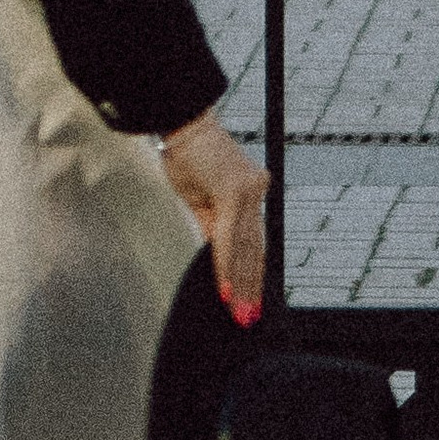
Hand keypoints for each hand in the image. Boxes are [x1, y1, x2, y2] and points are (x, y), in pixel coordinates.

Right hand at [159, 109, 268, 323]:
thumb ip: (211, 225)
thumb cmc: (187, 155)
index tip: (252, 300)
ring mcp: (248, 192)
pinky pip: (228, 239)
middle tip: (249, 317)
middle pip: (254, 248)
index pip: (253, 241)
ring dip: (241, 283)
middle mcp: (256, 192)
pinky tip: (227, 288)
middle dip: (252, 286)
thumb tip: (217, 256)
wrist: (183, 122)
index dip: (253, 272)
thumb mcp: (199, 197)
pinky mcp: (234, 193)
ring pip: (244, 248)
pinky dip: (226, 265)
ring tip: (240, 312)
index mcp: (250, 194)